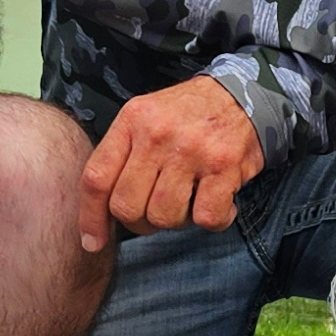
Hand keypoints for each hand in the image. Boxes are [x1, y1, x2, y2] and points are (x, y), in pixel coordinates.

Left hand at [80, 77, 263, 250]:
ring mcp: (191, 150)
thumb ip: (122, 156)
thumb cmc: (189, 116)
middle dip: (140, 222)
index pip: (97, 178)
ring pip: (164, 217)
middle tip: (156, 212)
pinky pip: (206, 218)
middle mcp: (158, 134)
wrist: (244, 94)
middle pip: (127, 207)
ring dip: (178, 221)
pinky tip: (219, 203)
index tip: (93, 242)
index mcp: (132, 120)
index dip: (90, 217)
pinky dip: (214, 220)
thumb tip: (99, 215)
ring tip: (191, 200)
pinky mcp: (224, 166)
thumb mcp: (146, 118)